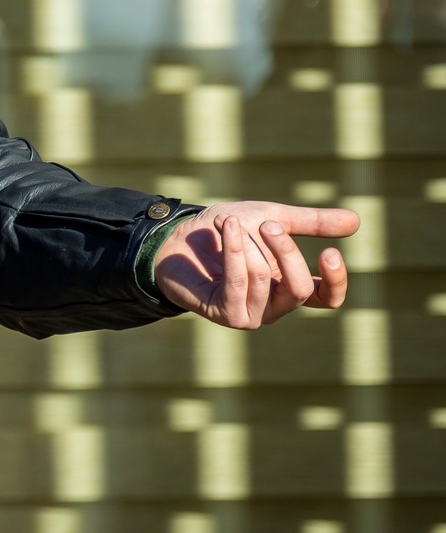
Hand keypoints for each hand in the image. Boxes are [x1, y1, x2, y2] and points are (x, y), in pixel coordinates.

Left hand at [152, 201, 354, 329]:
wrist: (176, 235)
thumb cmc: (225, 230)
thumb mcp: (271, 218)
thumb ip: (310, 223)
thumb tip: (357, 221)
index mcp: (291, 286)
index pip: (327, 298)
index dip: (336, 281)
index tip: (329, 252)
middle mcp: (275, 306)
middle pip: (299, 288)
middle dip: (285, 251)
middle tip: (267, 224)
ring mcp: (250, 314)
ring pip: (266, 280)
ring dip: (249, 246)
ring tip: (231, 221)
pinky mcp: (225, 314)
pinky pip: (238, 282)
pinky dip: (234, 251)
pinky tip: (228, 228)